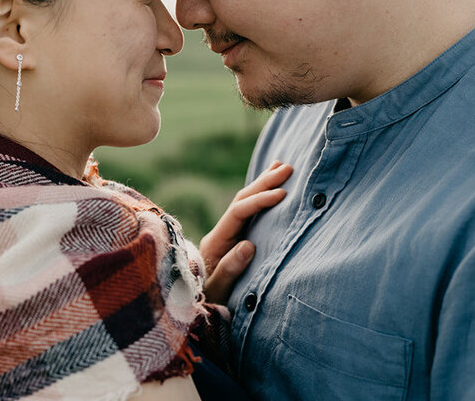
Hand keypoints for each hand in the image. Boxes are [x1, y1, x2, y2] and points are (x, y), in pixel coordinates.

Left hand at [201, 160, 293, 304]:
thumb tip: (248, 245)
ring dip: (262, 185)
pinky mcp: (233, 241)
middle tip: (287, 168)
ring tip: (281, 167)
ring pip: (244, 202)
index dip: (260, 200)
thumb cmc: (205, 303)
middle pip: (241, 200)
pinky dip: (259, 198)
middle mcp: (220, 233)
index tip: (282, 194)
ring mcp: (226, 235)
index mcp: (216, 241)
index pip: (239, 212)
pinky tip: (269, 189)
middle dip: (264, 182)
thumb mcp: (217, 290)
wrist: (187, 308)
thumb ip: (230, 269)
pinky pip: (247, 213)